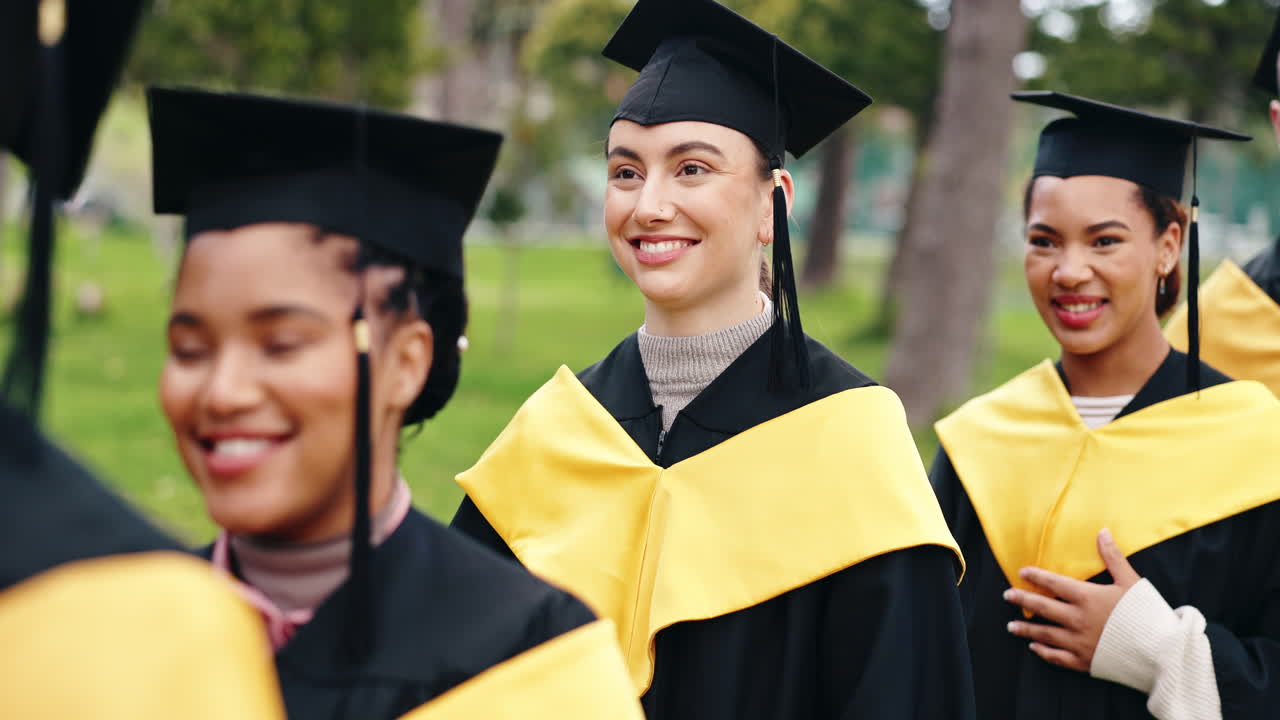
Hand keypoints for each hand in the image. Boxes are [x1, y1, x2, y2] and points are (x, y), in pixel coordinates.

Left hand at [1003, 528, 1140, 671]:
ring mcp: (1078, 642)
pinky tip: (1034, 647)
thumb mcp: (1131, 581)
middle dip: (1022, 600)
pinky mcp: (1084, 662)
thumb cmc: (1148, 614)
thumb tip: (1102, 531)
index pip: (1053, 583)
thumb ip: (1113, 557)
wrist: (1162, 651)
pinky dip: (1043, 652)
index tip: (1022, 572)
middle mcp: (1076, 619)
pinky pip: (1057, 657)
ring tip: (1011, 625)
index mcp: (1086, 597)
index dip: (1036, 576)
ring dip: (1026, 628)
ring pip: (1044, 634)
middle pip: (1041, 607)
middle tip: (1007, 595)